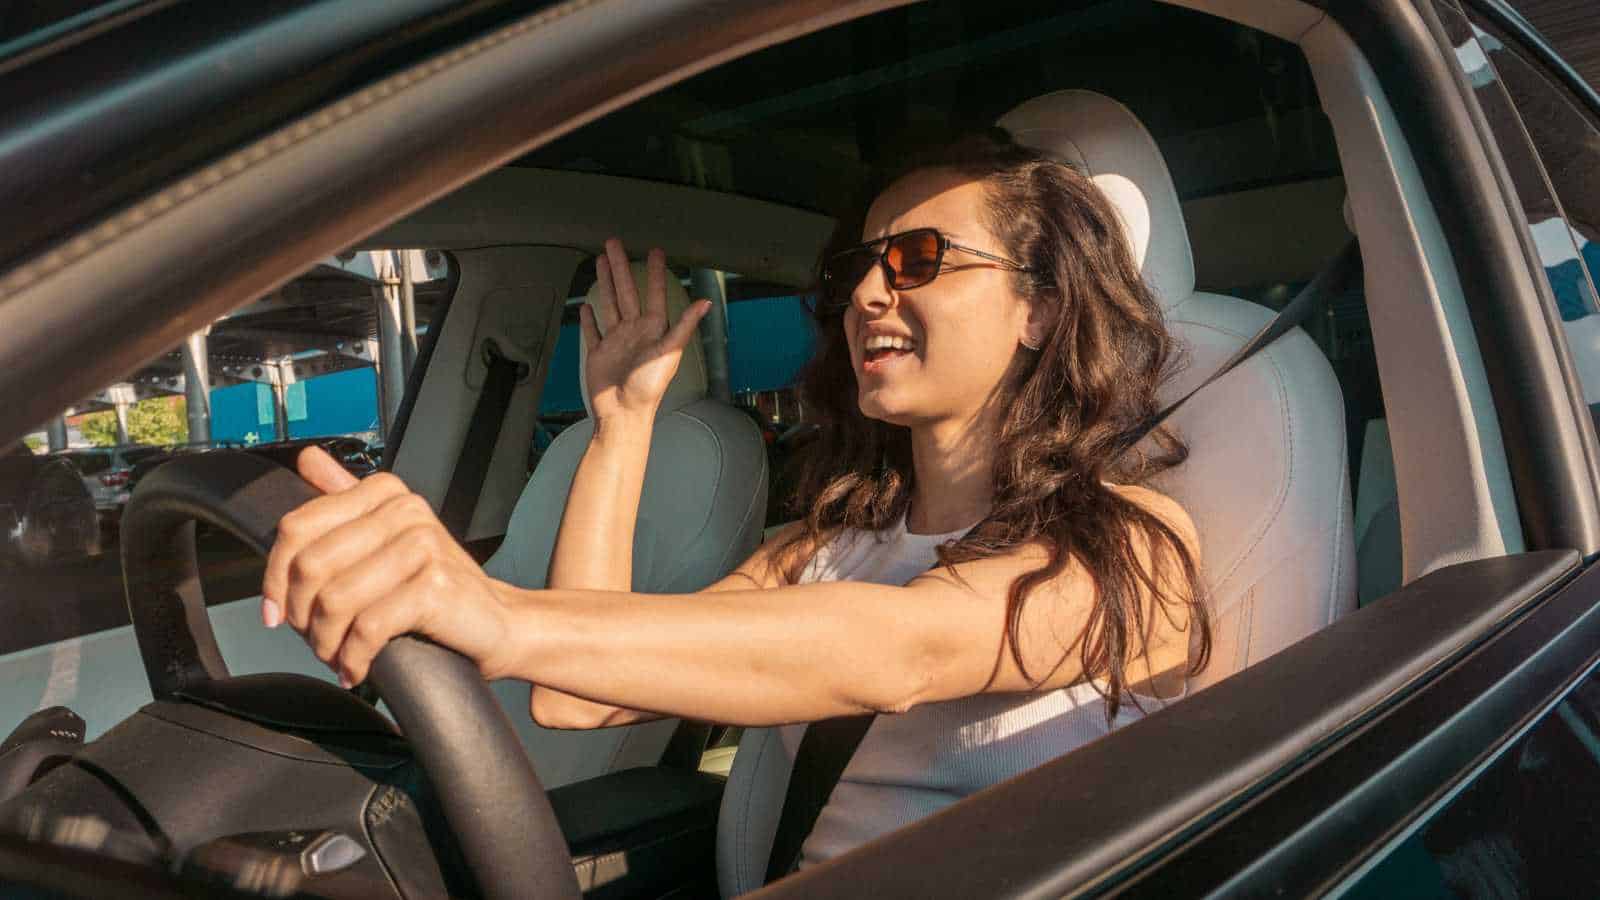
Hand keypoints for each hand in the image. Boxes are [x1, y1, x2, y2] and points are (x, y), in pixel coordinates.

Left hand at [261, 446, 517, 686]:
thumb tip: (308, 459)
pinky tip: (356, 668)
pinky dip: (354, 657)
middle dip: (301, 615)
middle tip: (314, 639)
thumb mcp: (389, 537)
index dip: (275, 577)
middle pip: (310, 565)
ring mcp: (422, 545)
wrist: (496, 621)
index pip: (297, 527)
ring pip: (334, 601)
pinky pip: (368, 628)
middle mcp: (404, 510)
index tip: (277, 611)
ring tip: (336, 655)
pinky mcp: (434, 586)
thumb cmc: (436, 587)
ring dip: (326, 642)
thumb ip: (346, 497)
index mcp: (384, 493)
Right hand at [582, 238, 710, 423]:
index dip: (655, 273)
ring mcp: (616, 341)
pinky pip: (593, 331)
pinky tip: (587, 306)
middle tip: (614, 243)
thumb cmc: (649, 388)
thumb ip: (685, 326)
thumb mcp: (670, 353)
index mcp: (653, 329)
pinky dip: (590, 319)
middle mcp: (635, 331)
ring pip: (609, 303)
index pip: (654, 294)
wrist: (624, 414)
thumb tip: (705, 303)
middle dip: (620, 267)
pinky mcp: (599, 353)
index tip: (655, 252)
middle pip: (626, 291)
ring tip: (601, 261)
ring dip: (605, 283)